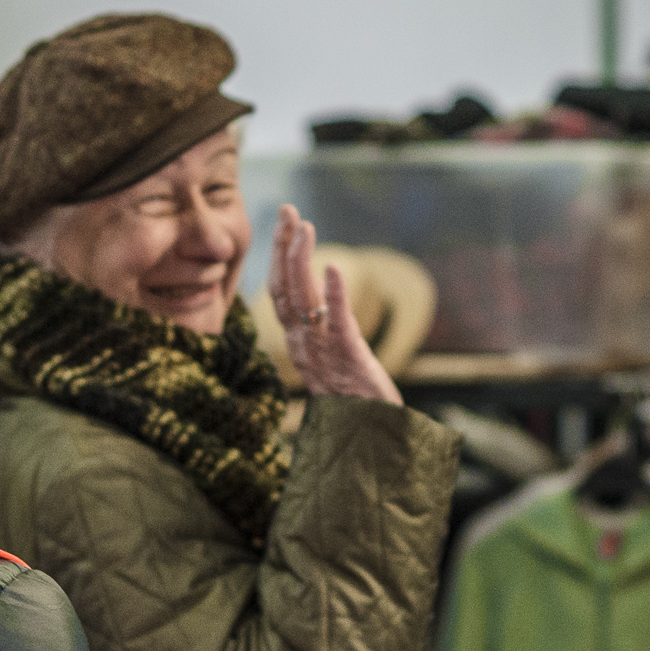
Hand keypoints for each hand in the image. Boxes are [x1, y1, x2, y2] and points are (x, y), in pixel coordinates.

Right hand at [269, 205, 402, 404]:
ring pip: (304, 301)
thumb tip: (322, 302)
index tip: (284, 224)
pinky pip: (337, 322)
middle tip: (288, 210)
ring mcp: (323, 352)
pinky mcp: (349, 359)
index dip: (279, 257)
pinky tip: (332, 267)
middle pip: (285, 289)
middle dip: (283, 247)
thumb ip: (324, 334)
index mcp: (299, 343)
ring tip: (305, 228)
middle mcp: (303, 345)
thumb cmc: (354, 403)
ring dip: (302, 261)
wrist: (369, 440)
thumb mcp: (333, 363)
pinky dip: (334, 294)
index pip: (281, 293)